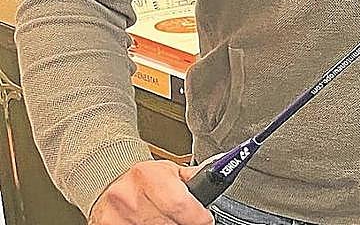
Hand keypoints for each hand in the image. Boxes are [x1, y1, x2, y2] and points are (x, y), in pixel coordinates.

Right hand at [88, 160, 212, 224]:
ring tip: (170, 220)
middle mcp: (129, 197)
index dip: (198, 217)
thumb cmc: (144, 177)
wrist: (108, 181)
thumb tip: (219, 174)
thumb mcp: (169, 170)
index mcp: (148, 176)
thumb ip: (192, 178)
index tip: (205, 220)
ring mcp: (115, 217)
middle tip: (188, 220)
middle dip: (184, 223)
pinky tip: (154, 222)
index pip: (179, 204)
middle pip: (168, 224)